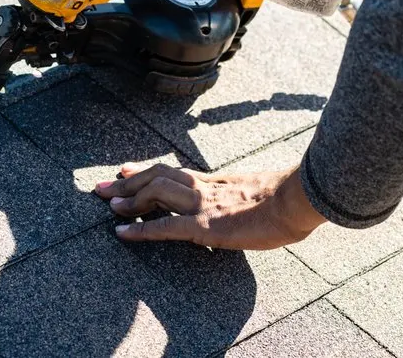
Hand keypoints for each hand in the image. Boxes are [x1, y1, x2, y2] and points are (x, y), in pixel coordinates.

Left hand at [93, 162, 326, 249]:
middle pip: (157, 176)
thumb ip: (243, 196)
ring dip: (128, 198)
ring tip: (107, 204)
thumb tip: (242, 205)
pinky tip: (121, 233)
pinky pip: (165, 226)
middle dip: (127, 181)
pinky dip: (140, 228)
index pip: (173, 170)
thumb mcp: (260, 193)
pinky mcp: (206, 226)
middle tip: (102, 186)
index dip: (146, 170)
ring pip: (156, 192)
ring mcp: (203, 205)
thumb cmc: (289, 200)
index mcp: (217, 181)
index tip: (125, 169)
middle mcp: (205, 188)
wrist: (299, 200)